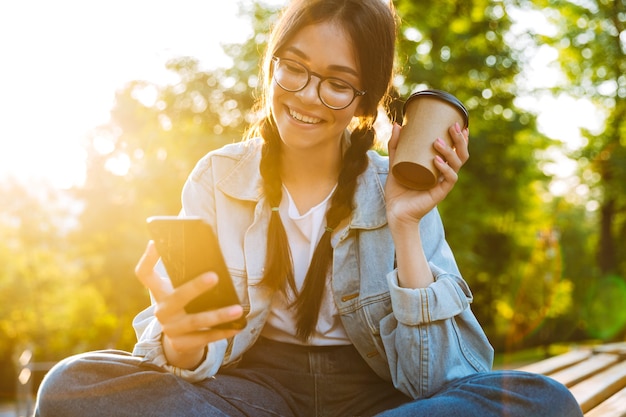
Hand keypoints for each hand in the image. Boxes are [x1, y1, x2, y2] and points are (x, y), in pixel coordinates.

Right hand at [135, 241, 243, 368]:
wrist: (180, 341)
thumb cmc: (186, 307)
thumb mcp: (182, 292)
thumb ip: (190, 279)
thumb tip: (215, 259)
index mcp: (160, 293)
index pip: (145, 274)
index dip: (147, 259)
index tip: (155, 243)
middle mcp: (162, 311)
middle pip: (176, 297)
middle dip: (195, 287)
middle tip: (214, 276)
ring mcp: (170, 329)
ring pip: (195, 321)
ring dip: (218, 315)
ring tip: (238, 310)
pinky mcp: (182, 344)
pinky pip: (205, 338)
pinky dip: (223, 332)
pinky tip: (237, 327)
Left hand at [385, 122, 468, 228]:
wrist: (396, 212)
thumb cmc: (398, 190)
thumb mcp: (395, 163)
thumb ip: (395, 146)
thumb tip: (398, 124)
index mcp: (439, 167)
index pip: (456, 150)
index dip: (462, 138)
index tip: (460, 123)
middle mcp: (444, 174)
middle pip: (461, 155)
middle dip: (460, 140)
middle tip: (453, 127)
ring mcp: (443, 183)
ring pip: (457, 165)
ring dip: (450, 152)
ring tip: (438, 142)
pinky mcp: (440, 193)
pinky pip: (448, 179)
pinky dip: (445, 169)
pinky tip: (437, 161)